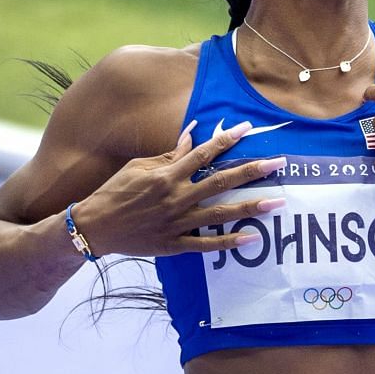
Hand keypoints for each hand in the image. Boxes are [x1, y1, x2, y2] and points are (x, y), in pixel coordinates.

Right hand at [73, 120, 282, 256]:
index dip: (226, 139)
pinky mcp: (174, 243)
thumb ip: (169, 155)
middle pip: (221, 181)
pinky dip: (229, 242)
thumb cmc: (115, 192)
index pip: (203, 153)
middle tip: (279, 163)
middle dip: (253, 171)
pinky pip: (207, 244)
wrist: (95, 227)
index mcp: (167, 175)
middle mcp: (176, 197)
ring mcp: (177, 222)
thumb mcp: (139, 167)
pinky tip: (252, 238)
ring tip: (277, 202)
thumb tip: (192, 137)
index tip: (248, 129)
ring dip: (251, 207)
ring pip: (221, 213)